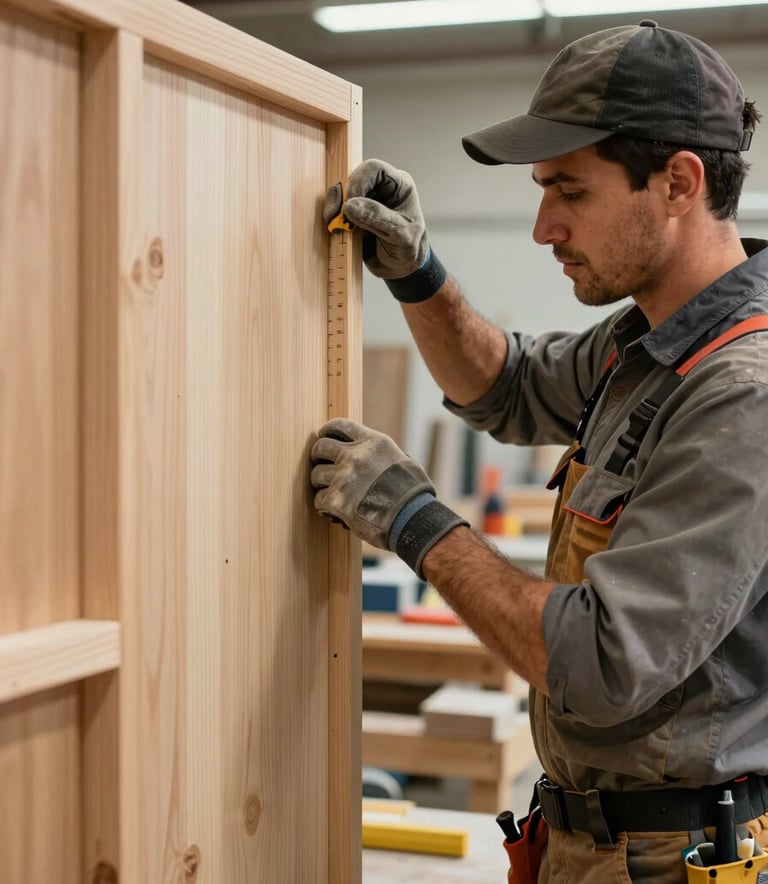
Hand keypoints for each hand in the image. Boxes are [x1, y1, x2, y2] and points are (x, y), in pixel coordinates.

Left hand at [310, 418, 467, 575]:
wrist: (412, 519)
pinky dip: (326, 508)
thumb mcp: (401, 460)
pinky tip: (337, 513)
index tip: (323, 437)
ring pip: (316, 475)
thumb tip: (367, 452)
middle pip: (321, 447)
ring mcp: (343, 477)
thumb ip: (379, 453)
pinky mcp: (336, 499)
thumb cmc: (412, 494)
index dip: (327, 431)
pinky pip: (319, 499)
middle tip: (322, 467)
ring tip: (334, 495)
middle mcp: (355, 455)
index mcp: (372, 442)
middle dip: (318, 457)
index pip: (340, 425)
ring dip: (322, 485)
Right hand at [323, 159, 446, 302]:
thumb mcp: (401, 236)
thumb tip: (349, 205)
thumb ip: (378, 218)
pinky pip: (337, 209)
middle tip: (336, 216)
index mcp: (398, 186)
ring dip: (334, 208)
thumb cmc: (409, 250)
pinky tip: (335, 230)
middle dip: (342, 196)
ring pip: (341, 193)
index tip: (350, 203)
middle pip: (353, 178)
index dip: (359, 180)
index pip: (374, 169)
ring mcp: (364, 202)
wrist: (400, 270)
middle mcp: (380, 189)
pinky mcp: (352, 216)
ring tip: (335, 226)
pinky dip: (332, 219)